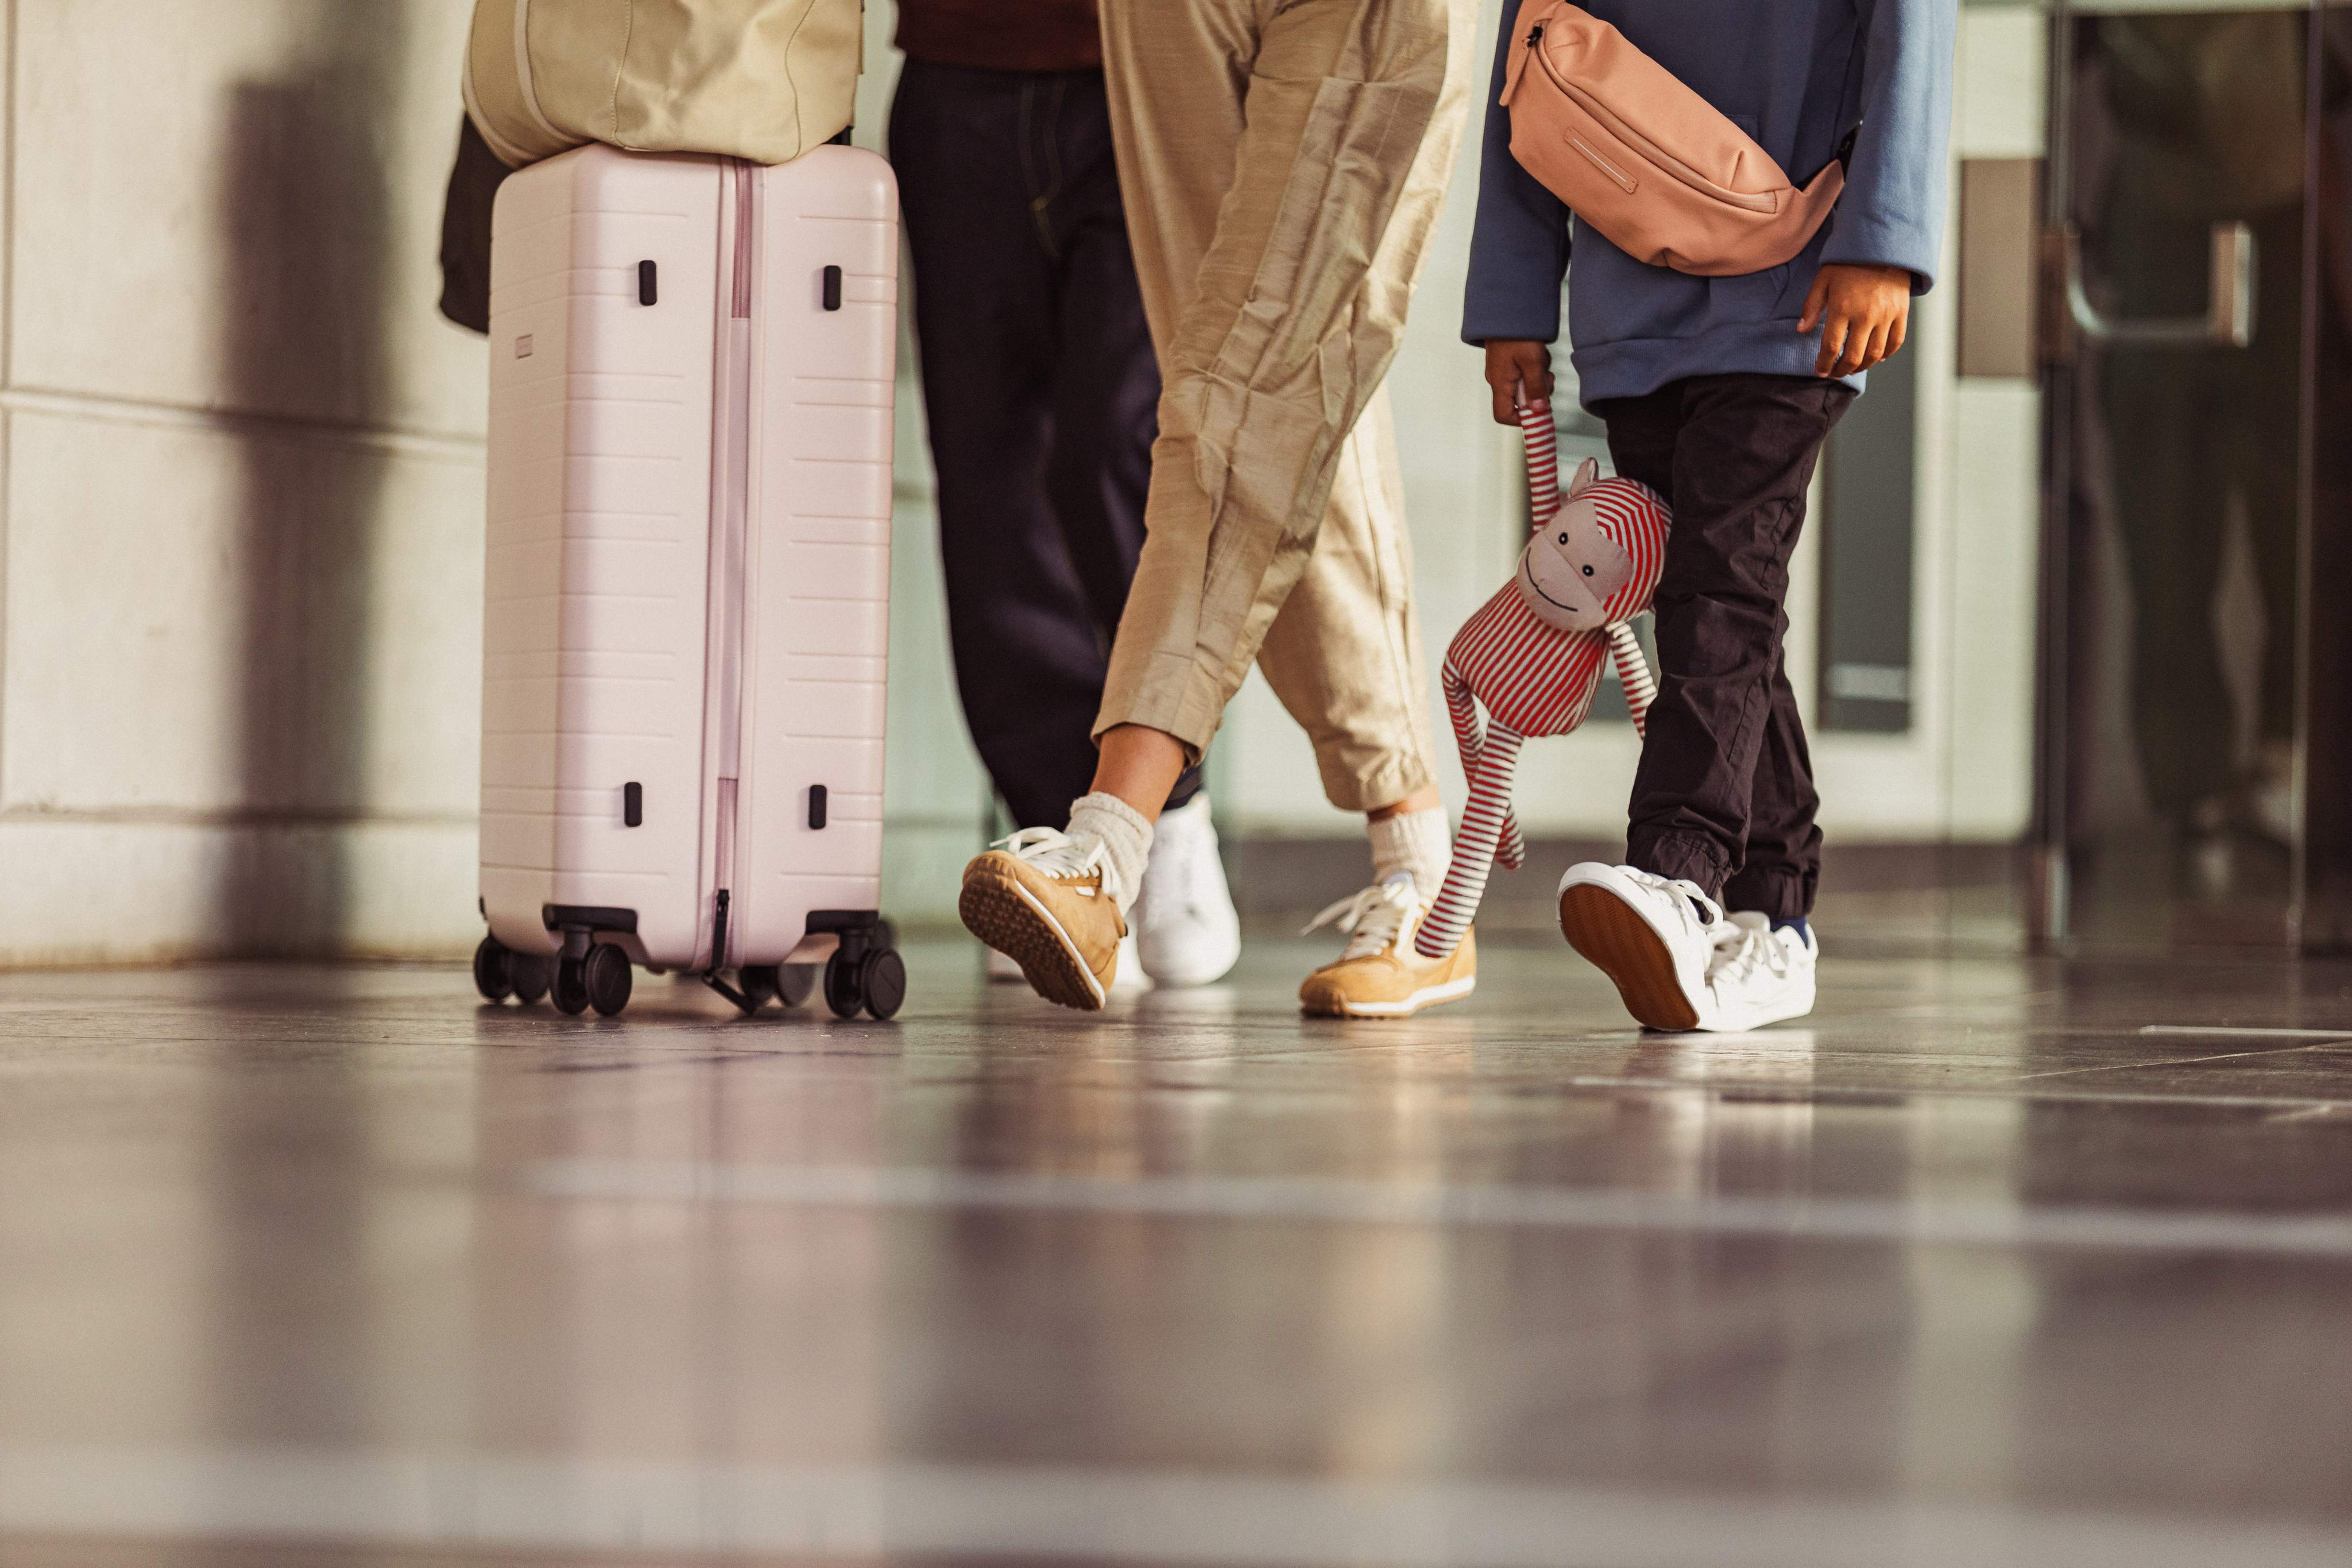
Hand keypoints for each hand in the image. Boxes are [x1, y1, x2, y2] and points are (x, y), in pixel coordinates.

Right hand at [1483, 339, 1553, 424]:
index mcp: (1500, 383)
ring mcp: (1502, 370)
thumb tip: (1538, 410)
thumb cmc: (1516, 331)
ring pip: (1523, 386)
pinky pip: (1522, 372)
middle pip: (1518, 401)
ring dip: (1537, 378)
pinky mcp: (1508, 360)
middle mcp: (1497, 379)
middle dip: (1536, 394)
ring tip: (1541, 360)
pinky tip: (1537, 354)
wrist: (1506, 307)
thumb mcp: (1532, 361)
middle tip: (1546, 377)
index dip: (1522, 419)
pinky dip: (1533, 367)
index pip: (1503, 415)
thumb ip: (1536, 387)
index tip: (1539, 412)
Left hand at [1797, 263, 1912, 376]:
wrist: (1883, 246)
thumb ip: (1811, 306)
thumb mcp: (1823, 280)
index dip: (1824, 364)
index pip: (1831, 347)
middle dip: (1841, 370)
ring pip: (1875, 354)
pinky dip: (1886, 354)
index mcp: (1843, 308)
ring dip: (1862, 366)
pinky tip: (1875, 357)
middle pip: (1854, 356)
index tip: (1819, 371)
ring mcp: (1886, 315)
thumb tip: (1801, 330)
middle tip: (1834, 373)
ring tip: (1852, 367)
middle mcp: (1866, 315)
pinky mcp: (1901, 312)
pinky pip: (1896, 342)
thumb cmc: (1848, 263)